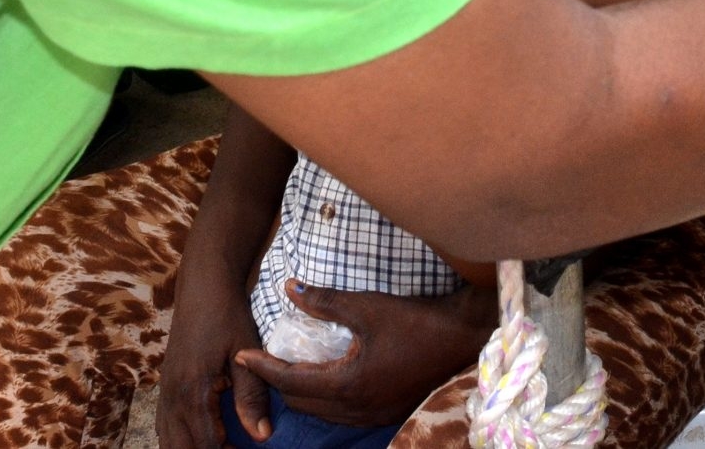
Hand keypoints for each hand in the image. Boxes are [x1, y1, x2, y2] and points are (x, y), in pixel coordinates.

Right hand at [157, 270, 263, 448]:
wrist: (203, 285)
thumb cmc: (228, 314)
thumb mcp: (246, 351)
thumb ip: (251, 395)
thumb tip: (263, 437)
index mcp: (193, 392)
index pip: (205, 446)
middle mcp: (172, 398)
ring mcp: (165, 393)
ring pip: (168, 441)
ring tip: (222, 445)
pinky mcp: (164, 387)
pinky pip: (164, 427)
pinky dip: (180, 439)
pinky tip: (202, 436)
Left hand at [233, 282, 495, 430]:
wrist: (463, 337)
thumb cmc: (415, 320)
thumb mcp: (366, 307)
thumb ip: (325, 302)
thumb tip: (289, 289)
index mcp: (348, 385)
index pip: (291, 382)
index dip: (264, 368)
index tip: (241, 354)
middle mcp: (357, 410)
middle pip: (302, 403)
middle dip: (278, 382)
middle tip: (262, 360)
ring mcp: (373, 415)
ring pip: (322, 412)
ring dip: (301, 392)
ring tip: (288, 367)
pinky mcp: (386, 412)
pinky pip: (341, 412)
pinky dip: (324, 396)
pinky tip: (325, 377)